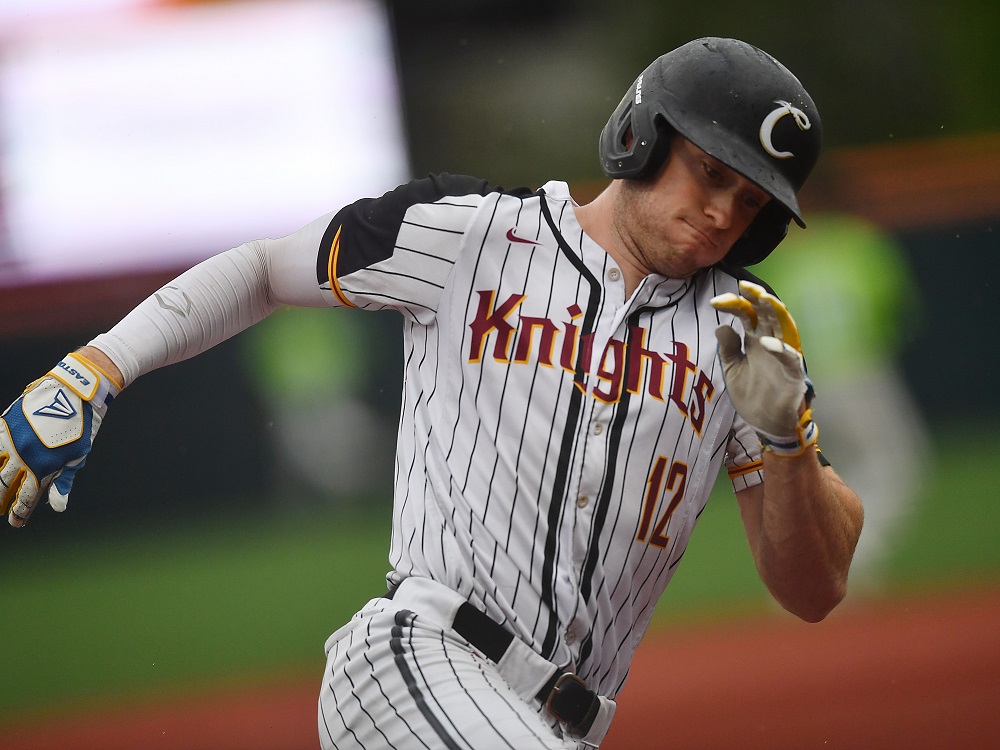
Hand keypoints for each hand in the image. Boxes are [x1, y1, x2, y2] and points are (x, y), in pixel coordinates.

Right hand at [0, 353, 118, 526]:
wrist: (73, 391)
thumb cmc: (81, 426)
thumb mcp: (77, 456)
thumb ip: (64, 481)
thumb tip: (57, 507)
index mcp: (44, 467)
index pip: (27, 497)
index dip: (21, 512)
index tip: (17, 523)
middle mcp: (24, 456)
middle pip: (5, 486)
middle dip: (1, 501)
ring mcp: (12, 440)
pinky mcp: (5, 425)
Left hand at [710, 281, 817, 455]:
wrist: (765, 423)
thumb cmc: (751, 393)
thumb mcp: (732, 368)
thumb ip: (728, 347)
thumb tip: (721, 325)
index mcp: (755, 340)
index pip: (747, 315)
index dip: (734, 304)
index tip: (715, 301)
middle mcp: (771, 343)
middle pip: (767, 314)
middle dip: (757, 298)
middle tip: (744, 285)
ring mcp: (784, 356)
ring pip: (784, 327)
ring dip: (775, 312)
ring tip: (763, 299)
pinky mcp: (794, 373)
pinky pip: (790, 358)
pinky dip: (781, 349)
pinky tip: (767, 343)